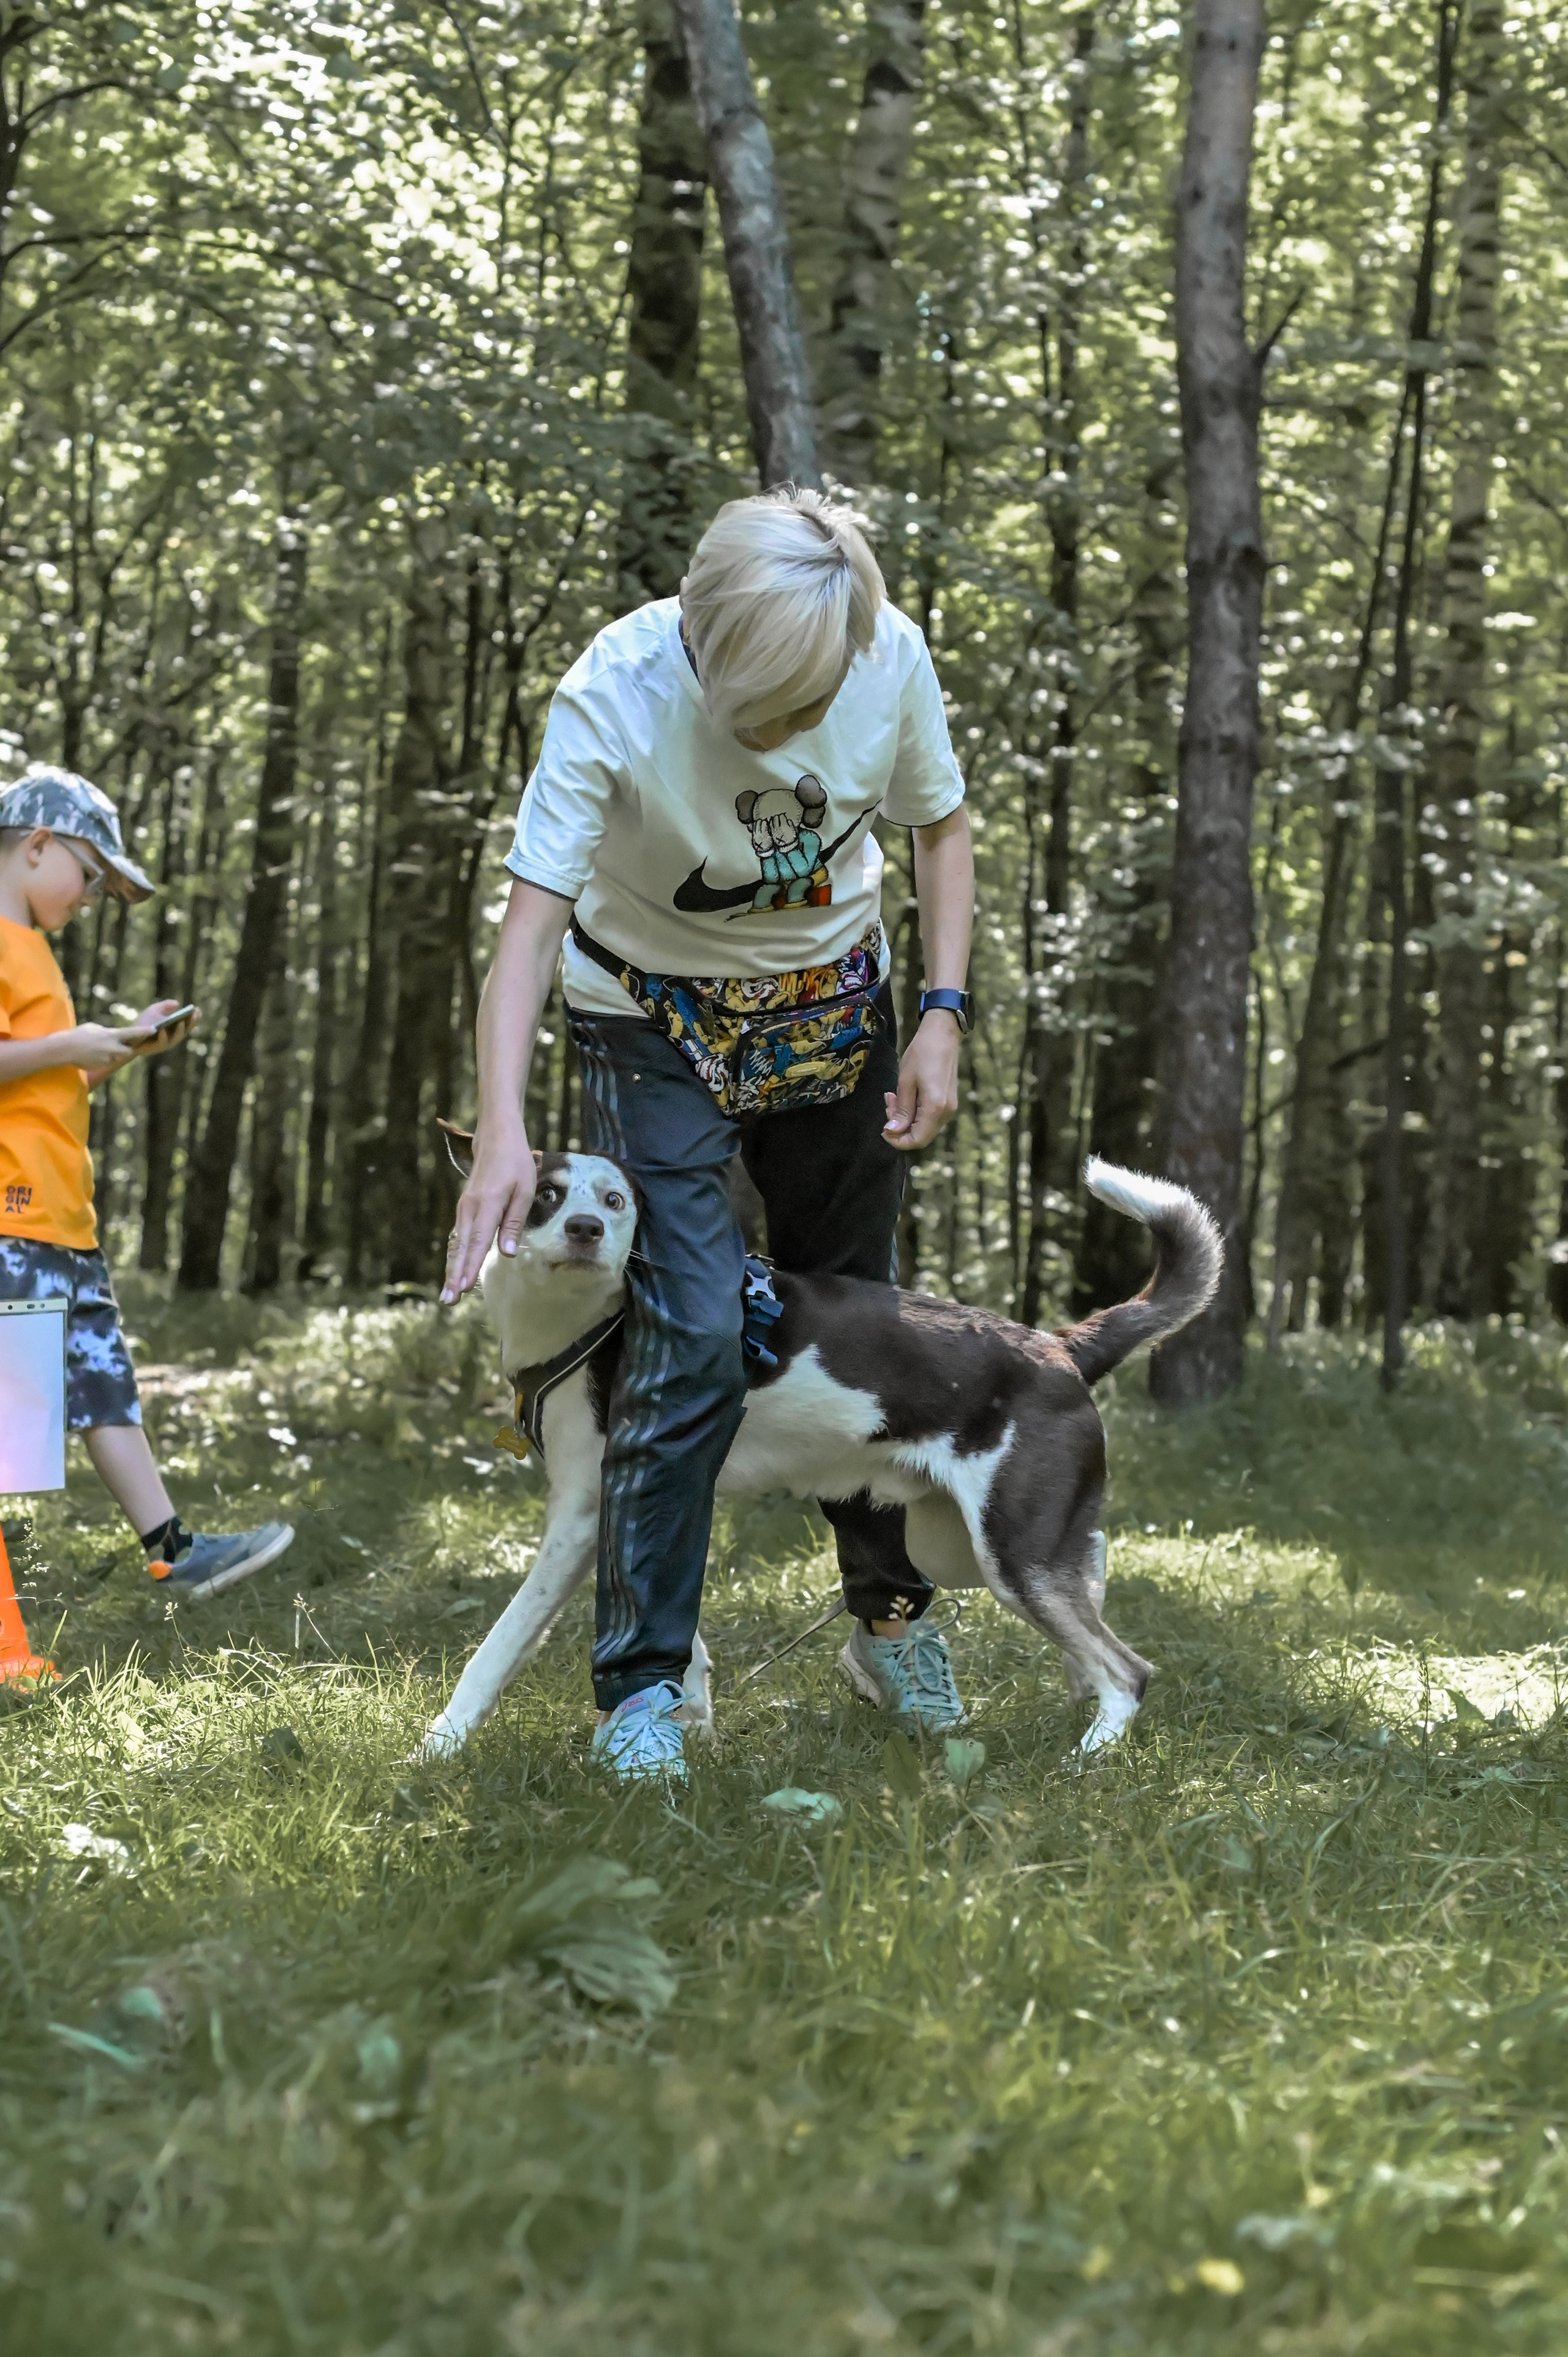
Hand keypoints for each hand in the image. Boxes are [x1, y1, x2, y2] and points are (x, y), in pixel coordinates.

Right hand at [69, 1021, 155, 1073]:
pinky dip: (102, 1059)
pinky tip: (91, 1055)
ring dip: (111, 1055)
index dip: (144, 1031)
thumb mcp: (93, 1028)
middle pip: (128, 1051)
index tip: (154, 1029)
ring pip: (116, 1058)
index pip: (132, 1033)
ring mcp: (107, 1058)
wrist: (65, 1048)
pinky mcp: (101, 1065)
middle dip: (126, 1050)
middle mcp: (112, 1047)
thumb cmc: (78, 1035)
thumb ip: (105, 1031)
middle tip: (117, 1046)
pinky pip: (106, 1062)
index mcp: (110, 1035)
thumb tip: (111, 1034)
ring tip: (97, 1049)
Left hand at [128, 1000, 199, 1056]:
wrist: (128, 1035)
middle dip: (190, 1023)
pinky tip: (162, 1029)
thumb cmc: (143, 1022)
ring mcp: (165, 1044)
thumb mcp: (154, 1010)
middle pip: (185, 1031)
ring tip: (180, 1021)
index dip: (194, 1017)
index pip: (188, 1023)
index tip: (197, 1009)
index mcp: (175, 1029)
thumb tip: (177, 1004)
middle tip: (194, 1015)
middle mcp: (172, 1038)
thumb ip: (165, 1006)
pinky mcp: (154, 1048)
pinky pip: (161, 1043)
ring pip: (175, 1039)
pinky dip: (163, 1037)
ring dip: (179, 1031)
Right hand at [441, 1124, 537, 1302]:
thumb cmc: (515, 1163)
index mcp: (487, 1204)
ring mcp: (464, 1208)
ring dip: (452, 1269)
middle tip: (448, 1301)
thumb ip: (514, 1223)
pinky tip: (455, 1271)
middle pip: (461, 1247)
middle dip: (454, 1275)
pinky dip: (456, 1255)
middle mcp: (471, 1208)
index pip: (478, 1242)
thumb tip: (508, 1253)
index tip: (463, 1288)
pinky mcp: (465, 1208)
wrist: (496, 1137)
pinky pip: (459, 1236)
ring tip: (448, 1294)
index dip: (470, 1267)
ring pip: (457, 1244)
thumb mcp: (524, 1191)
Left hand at [883, 1012, 960, 1150]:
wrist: (942, 1034)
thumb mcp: (905, 1082)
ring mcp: (949, 1108)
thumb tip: (892, 1131)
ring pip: (923, 1127)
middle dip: (899, 1127)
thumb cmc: (922, 1053)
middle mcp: (946, 1112)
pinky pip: (928, 1117)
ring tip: (893, 1096)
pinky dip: (914, 1112)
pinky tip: (906, 1096)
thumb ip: (901, 1110)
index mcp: (935, 1108)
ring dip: (905, 1118)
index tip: (883, 1127)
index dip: (897, 1140)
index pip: (916, 1140)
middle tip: (887, 1103)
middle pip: (920, 1136)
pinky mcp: (948, 1103)